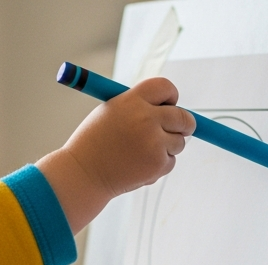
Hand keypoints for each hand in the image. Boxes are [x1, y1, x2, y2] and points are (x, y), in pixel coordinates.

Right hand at [36, 77, 195, 231]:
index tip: (170, 104)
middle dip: (185, 124)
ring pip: (179, 142)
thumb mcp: (110, 113)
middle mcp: (145, 118)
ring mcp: (154, 142)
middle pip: (183, 117)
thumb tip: (170, 110)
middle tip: (180, 129)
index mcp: (131, 101)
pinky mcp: (158, 163)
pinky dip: (158, 165)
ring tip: (140, 153)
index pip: (165, 87)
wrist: (82, 174)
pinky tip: (136, 167)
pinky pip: (170, 161)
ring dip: (167, 147)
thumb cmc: (93, 144)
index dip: (171, 96)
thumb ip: (138, 107)